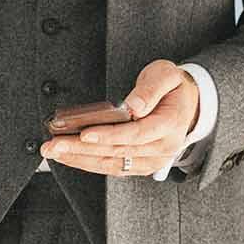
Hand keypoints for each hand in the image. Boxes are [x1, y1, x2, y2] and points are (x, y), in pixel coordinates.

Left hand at [41, 60, 200, 178]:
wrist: (189, 105)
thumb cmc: (172, 88)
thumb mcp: (166, 75)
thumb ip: (150, 89)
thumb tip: (133, 106)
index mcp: (169, 125)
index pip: (136, 134)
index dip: (109, 136)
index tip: (85, 134)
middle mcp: (162, 148)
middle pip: (118, 151)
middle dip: (82, 149)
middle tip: (54, 144)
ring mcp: (152, 160)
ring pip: (112, 164)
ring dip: (80, 159)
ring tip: (54, 151)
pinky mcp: (141, 165)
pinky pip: (113, 167)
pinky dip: (89, 163)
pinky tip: (69, 157)